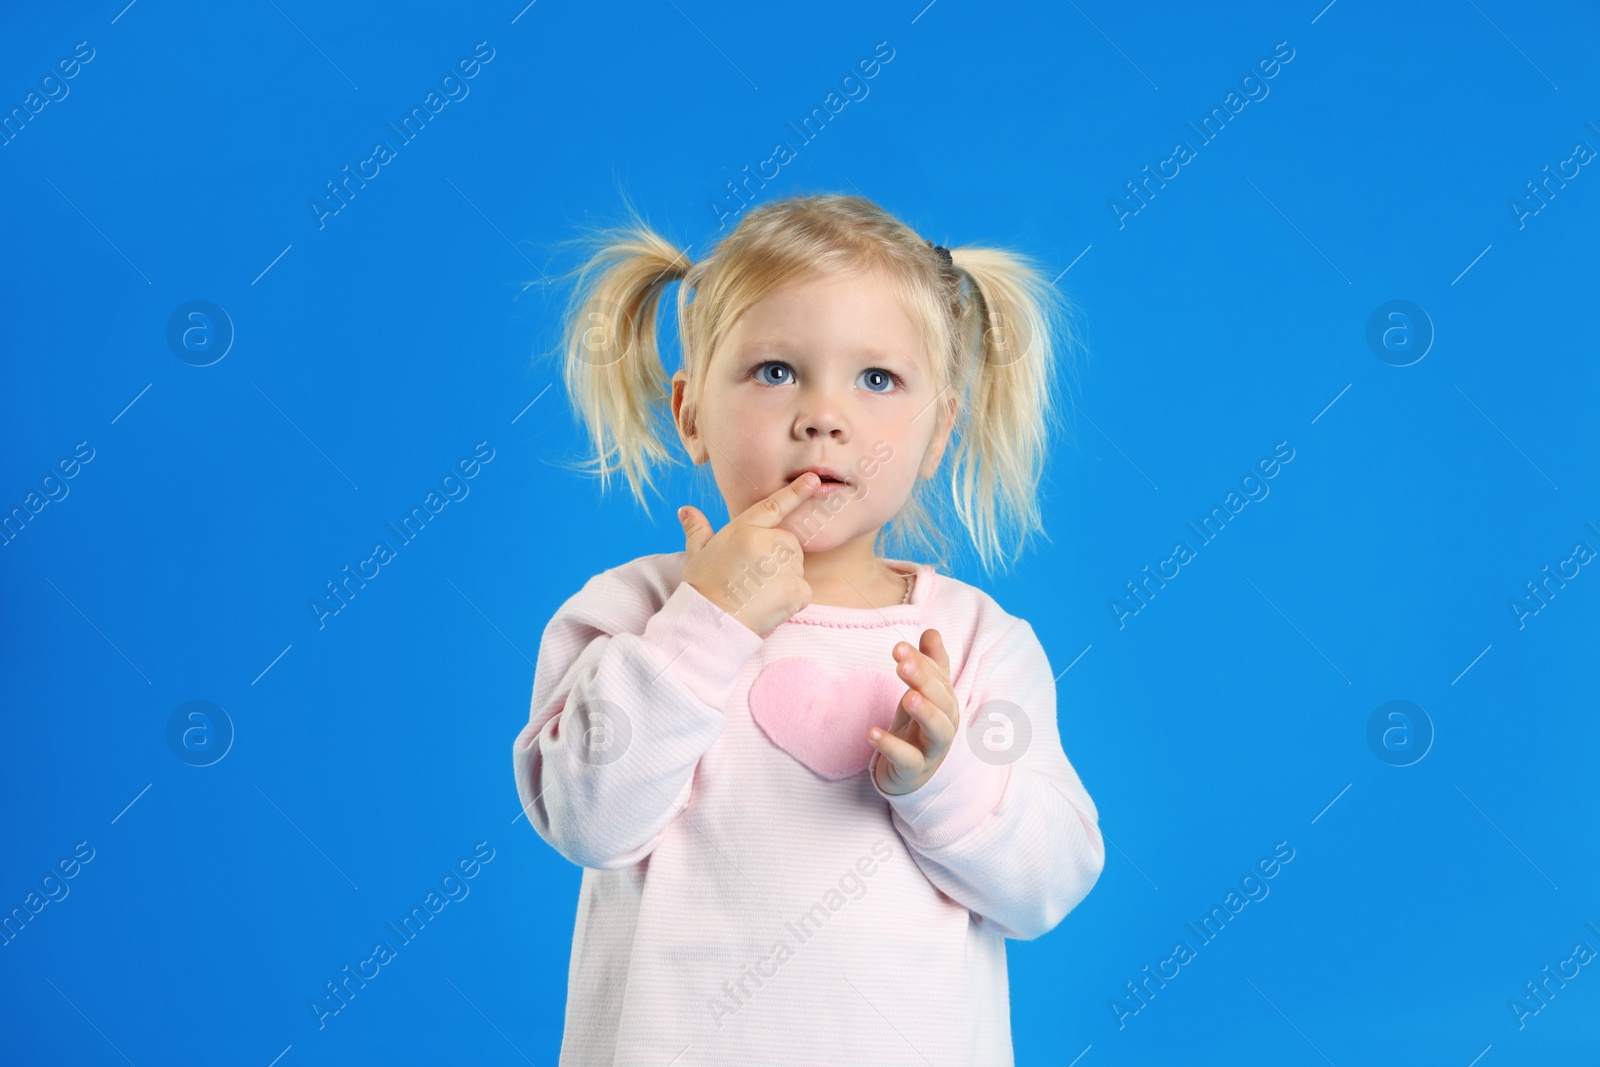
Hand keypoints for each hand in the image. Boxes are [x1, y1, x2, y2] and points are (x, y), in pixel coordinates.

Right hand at [678, 472, 820, 637]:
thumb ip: (697, 530)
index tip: (814, 479)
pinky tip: (770, 606)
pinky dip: (792, 600)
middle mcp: (765, 542)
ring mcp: (781, 565)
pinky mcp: (795, 589)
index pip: (774, 506)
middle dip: (779, 559)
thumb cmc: (701, 590)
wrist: (709, 624)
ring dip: (785, 579)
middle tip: (754, 579)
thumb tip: (686, 510)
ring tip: (759, 594)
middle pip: (789, 543)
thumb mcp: (696, 555)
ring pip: (797, 566)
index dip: (796, 492)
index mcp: (743, 529)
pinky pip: (803, 591)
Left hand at [870, 629, 957, 794]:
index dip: (921, 662)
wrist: (911, 773)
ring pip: (938, 731)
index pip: (938, 679)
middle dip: (925, 681)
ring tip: (907, 697)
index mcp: (947, 702)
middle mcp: (945, 724)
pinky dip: (892, 747)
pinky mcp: (914, 770)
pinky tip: (872, 733)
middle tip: (903, 665)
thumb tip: (932, 631)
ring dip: (925, 713)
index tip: (898, 648)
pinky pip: (908, 760)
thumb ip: (930, 663)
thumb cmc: (918, 727)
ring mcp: (932, 749)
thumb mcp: (922, 693)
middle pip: (943, 701)